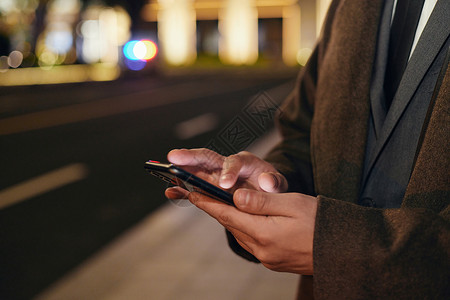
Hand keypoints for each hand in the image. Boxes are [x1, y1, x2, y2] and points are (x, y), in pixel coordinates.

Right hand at [165, 148, 287, 199]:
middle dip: (190, 157)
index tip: (224, 185)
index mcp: (244, 161)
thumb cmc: (270, 186)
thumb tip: (266, 183)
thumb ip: (274, 182)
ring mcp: (214, 175)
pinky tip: (170, 192)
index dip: (228, 172)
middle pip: (207, 157)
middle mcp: (225, 165)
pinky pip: (193, 187)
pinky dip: (182, 189)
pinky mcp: (208, 187)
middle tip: (174, 157)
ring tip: (165, 173)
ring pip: (195, 169)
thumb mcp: (278, 183)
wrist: (266, 193)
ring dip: (180, 171)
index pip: (234, 162)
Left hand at [189, 188, 316, 274]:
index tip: (192, 193)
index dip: (208, 203)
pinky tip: (246, 221)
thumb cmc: (321, 222)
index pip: (227, 215)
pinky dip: (244, 229)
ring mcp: (268, 258)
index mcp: (263, 233)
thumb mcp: (292, 203)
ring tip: (220, 205)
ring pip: (241, 234)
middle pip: (231, 225)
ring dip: (230, 220)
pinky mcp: (275, 262)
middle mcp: (261, 250)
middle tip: (202, 195)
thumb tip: (236, 197)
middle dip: (216, 210)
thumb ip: (261, 201)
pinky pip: (252, 242)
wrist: (344, 250)